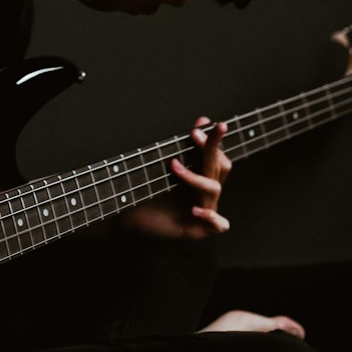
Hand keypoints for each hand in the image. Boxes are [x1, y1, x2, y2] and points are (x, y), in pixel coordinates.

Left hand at [119, 116, 231, 239]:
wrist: (130, 223)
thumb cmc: (145, 195)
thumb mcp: (160, 168)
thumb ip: (176, 148)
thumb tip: (196, 121)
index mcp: (199, 175)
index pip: (215, 154)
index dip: (214, 139)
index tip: (206, 122)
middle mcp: (205, 191)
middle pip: (220, 166)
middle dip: (211, 147)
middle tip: (196, 133)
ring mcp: (205, 209)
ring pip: (214, 188)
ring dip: (195, 176)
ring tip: (173, 167)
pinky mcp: (200, 229)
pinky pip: (219, 223)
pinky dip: (210, 216)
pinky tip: (194, 210)